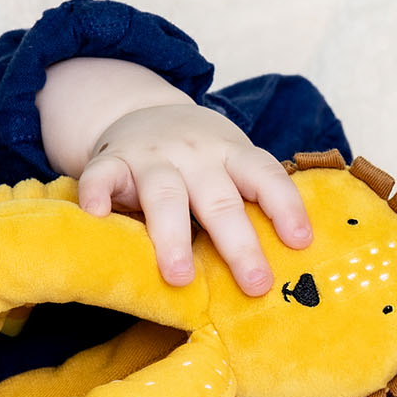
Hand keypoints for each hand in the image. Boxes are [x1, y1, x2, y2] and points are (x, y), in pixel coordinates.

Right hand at [76, 101, 312, 292]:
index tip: (301, 242)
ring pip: (164, 195)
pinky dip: (95, 194)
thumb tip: (291, 261)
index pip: (265, 176)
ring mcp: (151, 156)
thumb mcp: (231, 164)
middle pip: (220, 199)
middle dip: (239, 244)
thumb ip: (249, 200)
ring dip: (172, 235)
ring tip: (180, 277)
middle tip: (255, 285)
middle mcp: (195, 153)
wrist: (144, 111)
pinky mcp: (110, 161)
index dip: (285, 207)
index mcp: (232, 154)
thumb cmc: (201, 158)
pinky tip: (95, 218)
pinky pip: (100, 176)